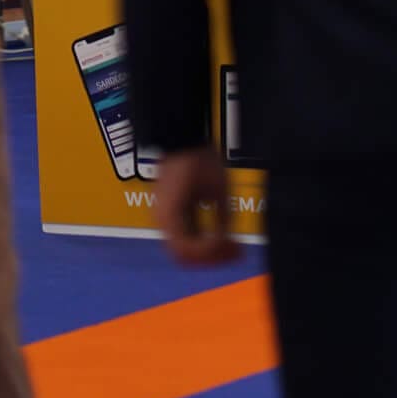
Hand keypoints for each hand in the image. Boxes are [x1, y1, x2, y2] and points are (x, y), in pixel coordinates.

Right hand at [155, 147, 237, 265]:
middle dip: (211, 258)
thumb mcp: (218, 188)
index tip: (231, 244)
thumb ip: (223, 219)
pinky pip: (186, 239)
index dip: (212, 252)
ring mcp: (164, 218)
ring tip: (231, 247)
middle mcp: (161, 219)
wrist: (182, 139)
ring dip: (207, 254)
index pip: (187, 249)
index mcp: (169, 213)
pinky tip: (222, 239)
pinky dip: (203, 244)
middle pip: (184, 256)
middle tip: (235, 252)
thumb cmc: (197, 158)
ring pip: (184, 252)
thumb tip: (229, 241)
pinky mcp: (172, 214)